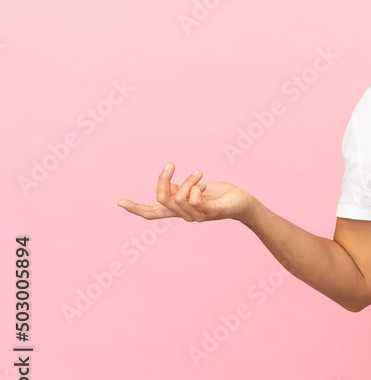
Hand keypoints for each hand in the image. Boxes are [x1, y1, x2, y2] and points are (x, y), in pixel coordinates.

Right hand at [117, 162, 254, 222]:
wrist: (242, 203)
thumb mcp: (195, 189)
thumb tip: (167, 187)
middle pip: (162, 200)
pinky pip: (194, 201)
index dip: (136, 209)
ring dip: (187, 181)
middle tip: (171, 163)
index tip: (119, 202)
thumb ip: (179, 190)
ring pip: (178, 198)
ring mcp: (197, 216)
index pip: (153, 213)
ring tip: (199, 173)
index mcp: (179, 209)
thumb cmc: (219, 195)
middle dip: (163, 180)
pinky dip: (195, 188)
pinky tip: (204, 184)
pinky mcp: (210, 212)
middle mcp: (185, 215)